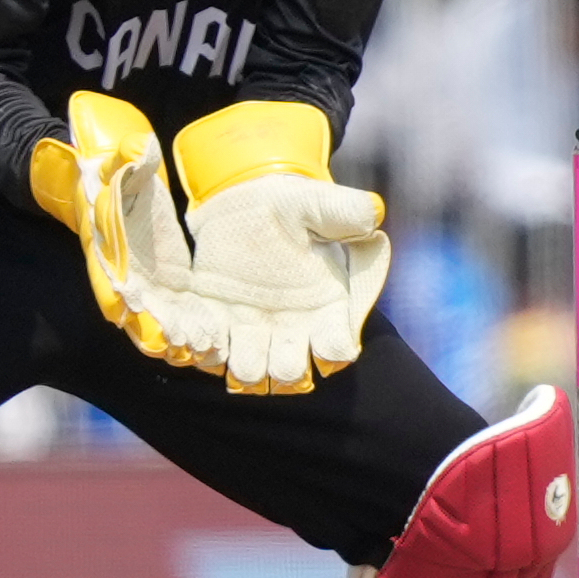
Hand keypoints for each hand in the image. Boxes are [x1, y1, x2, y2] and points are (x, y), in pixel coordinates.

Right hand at [37, 92, 214, 368]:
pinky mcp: (172, 289)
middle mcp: (125, 276)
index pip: (110, 277)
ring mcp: (149, 288)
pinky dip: (198, 331)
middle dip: (157, 329)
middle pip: (139, 310)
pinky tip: (218, 348)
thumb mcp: (118, 163)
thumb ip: (126, 158)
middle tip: (179, 346)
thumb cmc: (113, 175)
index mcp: (106, 250)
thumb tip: (138, 147)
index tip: (128, 313)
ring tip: (204, 354)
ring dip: (181, 338)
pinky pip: (184, 315)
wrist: (110, 189)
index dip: (119, 296)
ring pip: (163, 320)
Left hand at [180, 172, 390, 393]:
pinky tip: (205, 329)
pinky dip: (207, 351)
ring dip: (242, 365)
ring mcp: (253, 330)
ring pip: (251, 376)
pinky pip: (212, 355)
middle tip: (267, 336)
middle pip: (290, 374)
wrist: (243, 201)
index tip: (319, 332)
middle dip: (280, 366)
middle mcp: (292, 328)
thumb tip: (373, 216)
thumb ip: (348, 211)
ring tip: (232, 337)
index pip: (336, 350)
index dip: (331, 349)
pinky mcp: (217, 324)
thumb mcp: (319, 203)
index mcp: (326, 306)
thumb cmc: (291, 205)